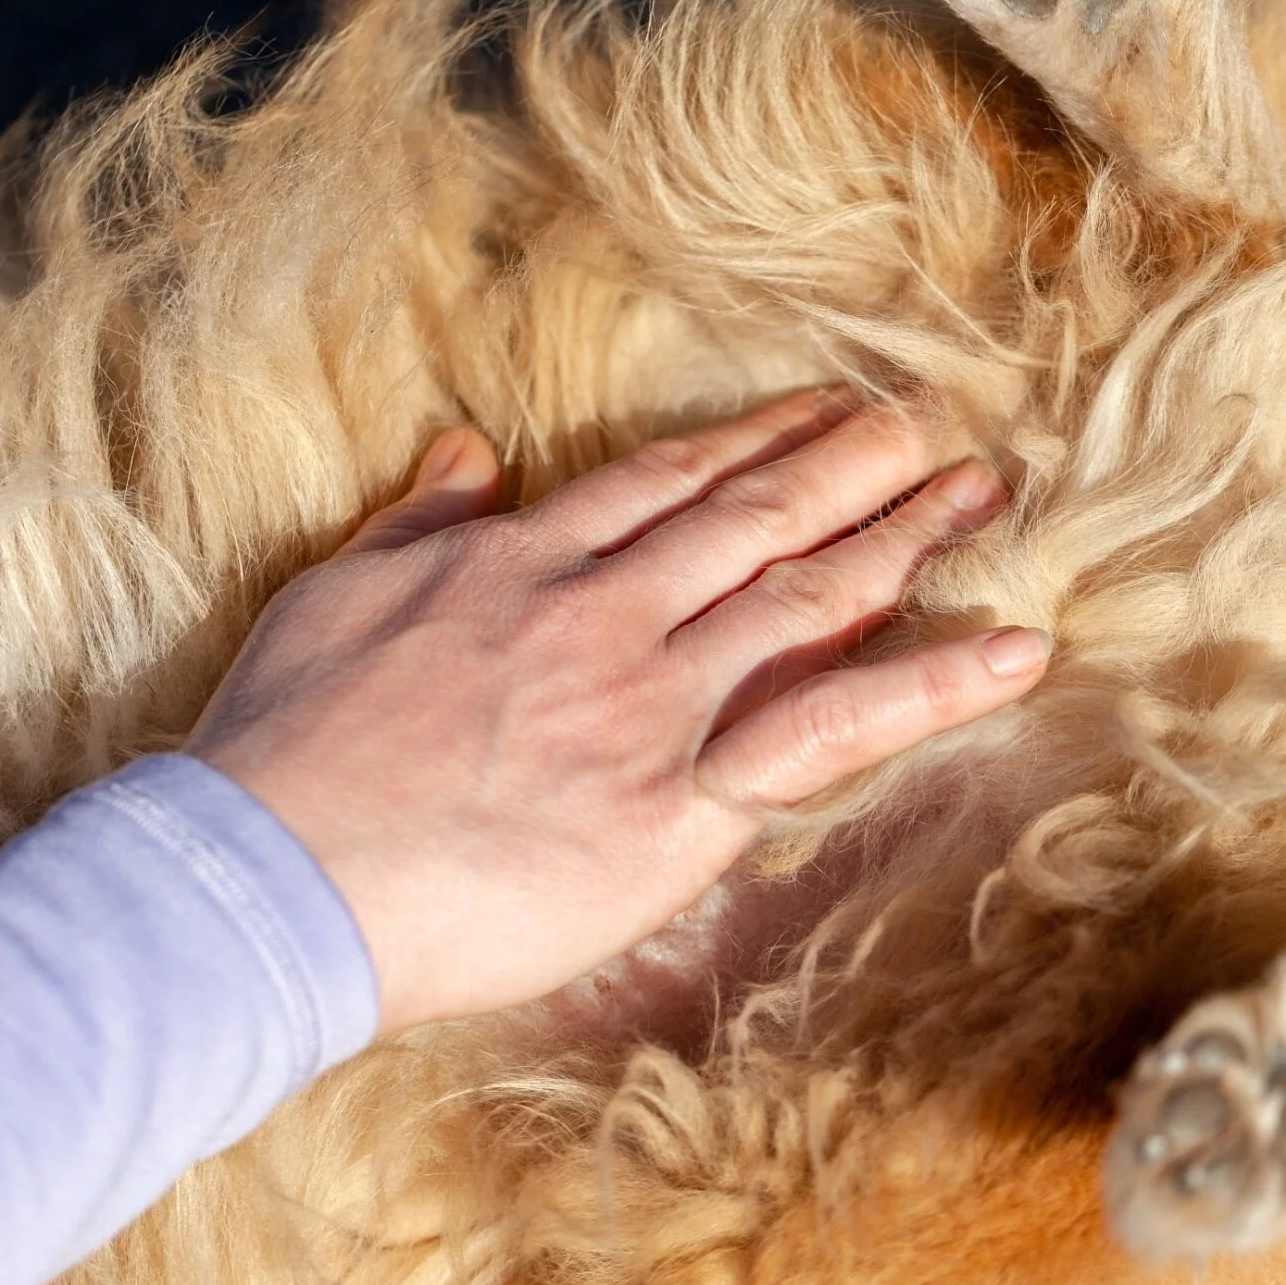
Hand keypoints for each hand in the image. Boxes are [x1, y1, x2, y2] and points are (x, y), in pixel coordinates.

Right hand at [188, 391, 1048, 1032]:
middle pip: (757, 521)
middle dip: (855, 467)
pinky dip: (933, 686)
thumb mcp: (334, 593)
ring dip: (905, 539)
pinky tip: (1017, 649)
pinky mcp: (680, 802)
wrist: (268, 874)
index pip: (668, 482)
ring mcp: (651, 701)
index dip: (758, 444)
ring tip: (982, 493)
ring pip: (806, 600)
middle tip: (936, 425)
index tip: (824, 410)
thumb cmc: (281, 749)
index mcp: (524, 563)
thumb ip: (418, 518)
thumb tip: (466, 448)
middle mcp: (606, 611)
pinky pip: (833, 732)